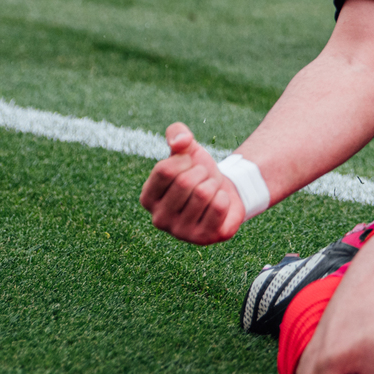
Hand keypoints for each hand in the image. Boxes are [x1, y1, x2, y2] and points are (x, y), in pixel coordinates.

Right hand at [139, 122, 244, 243]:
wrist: (225, 192)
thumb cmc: (199, 172)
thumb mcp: (186, 149)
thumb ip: (177, 134)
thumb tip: (181, 141)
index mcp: (147, 198)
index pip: (165, 169)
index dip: (185, 160)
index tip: (189, 165)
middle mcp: (159, 219)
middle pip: (185, 182)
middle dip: (202, 172)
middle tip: (204, 178)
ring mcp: (181, 232)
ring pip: (203, 193)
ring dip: (214, 184)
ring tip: (211, 189)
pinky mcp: (203, 239)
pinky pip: (219, 207)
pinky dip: (224, 198)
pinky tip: (220, 203)